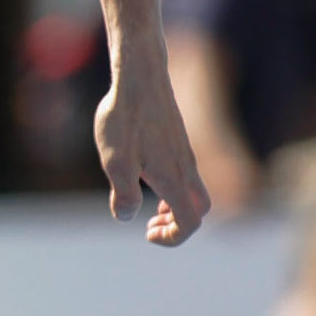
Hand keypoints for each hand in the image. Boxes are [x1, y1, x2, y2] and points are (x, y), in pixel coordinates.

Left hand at [94, 47, 210, 245]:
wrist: (139, 77)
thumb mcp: (116, 162)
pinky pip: (185, 174)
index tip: (146, 233)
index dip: (172, 238)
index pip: (191, 223)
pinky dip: (172, 188)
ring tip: (148, 207)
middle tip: (150, 224)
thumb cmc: (125, 119)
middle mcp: (186, 168)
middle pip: (199, 209)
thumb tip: (127, 217)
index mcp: (174, 179)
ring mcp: (184, 153)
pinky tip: (144, 175)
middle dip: (178, 225)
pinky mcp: (178, 140)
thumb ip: (123, 196)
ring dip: (174, 207)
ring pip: (193, 191)